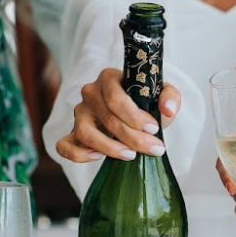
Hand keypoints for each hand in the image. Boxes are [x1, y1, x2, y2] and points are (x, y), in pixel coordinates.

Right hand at [55, 67, 180, 161]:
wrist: (134, 114)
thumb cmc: (146, 102)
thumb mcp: (162, 94)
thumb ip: (170, 97)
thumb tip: (167, 110)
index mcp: (109, 78)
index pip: (116, 98)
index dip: (135, 117)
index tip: (154, 129)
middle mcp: (90, 93)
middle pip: (107, 118)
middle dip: (133, 137)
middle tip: (154, 148)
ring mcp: (79, 113)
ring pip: (84, 132)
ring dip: (109, 148)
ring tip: (130, 155)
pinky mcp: (73, 132)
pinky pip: (64, 145)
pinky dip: (78, 154)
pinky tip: (98, 158)